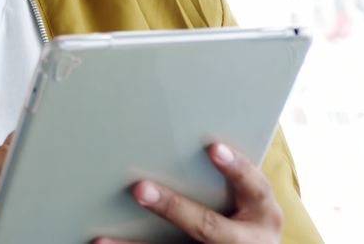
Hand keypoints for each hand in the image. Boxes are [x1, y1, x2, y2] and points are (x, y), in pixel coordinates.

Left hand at [94, 144, 283, 243]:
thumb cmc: (242, 211)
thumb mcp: (245, 197)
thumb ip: (220, 175)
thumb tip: (165, 130)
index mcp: (263, 213)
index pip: (254, 187)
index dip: (235, 168)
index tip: (212, 148)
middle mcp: (249, 241)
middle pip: (209, 227)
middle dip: (173, 208)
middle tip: (139, 188)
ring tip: (101, 239)